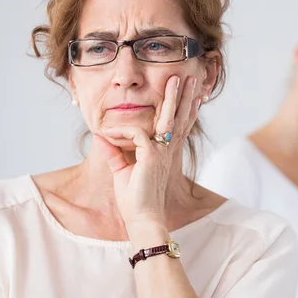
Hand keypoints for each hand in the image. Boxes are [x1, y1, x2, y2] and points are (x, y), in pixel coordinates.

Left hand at [95, 76, 200, 226]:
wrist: (141, 219)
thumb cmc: (134, 199)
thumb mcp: (122, 171)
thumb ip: (114, 152)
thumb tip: (101, 137)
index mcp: (165, 153)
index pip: (179, 125)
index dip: (187, 110)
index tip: (196, 96)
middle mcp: (168, 150)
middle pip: (180, 117)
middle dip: (185, 96)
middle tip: (191, 78)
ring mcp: (162, 151)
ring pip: (170, 118)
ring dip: (173, 97)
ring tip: (176, 80)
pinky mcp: (151, 155)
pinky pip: (134, 132)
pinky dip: (119, 130)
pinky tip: (107, 132)